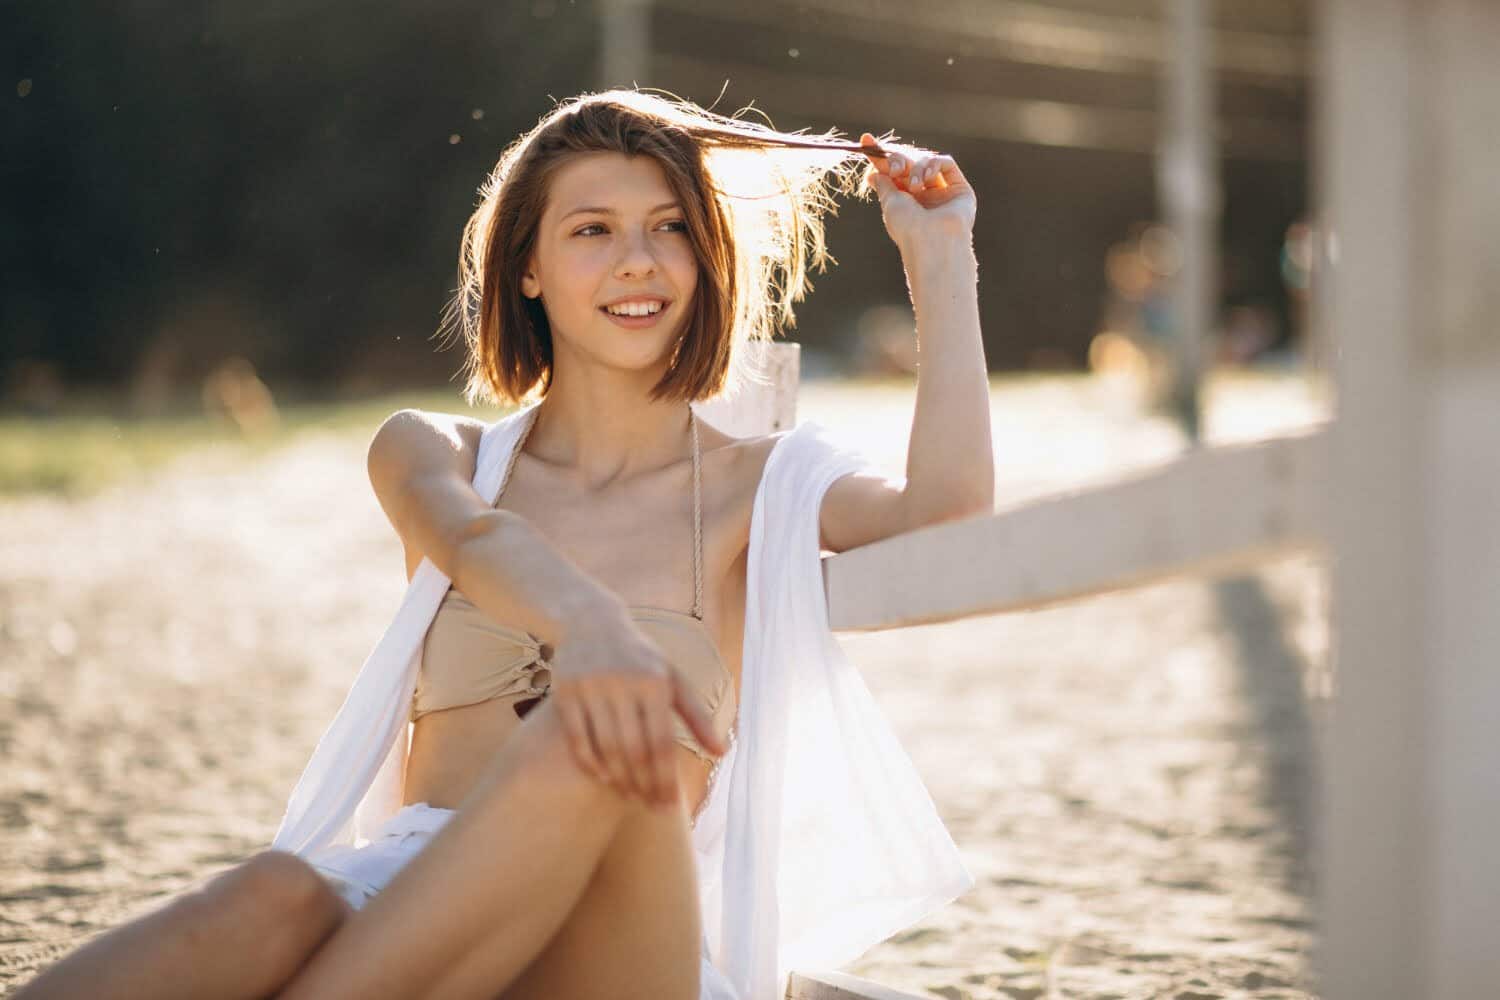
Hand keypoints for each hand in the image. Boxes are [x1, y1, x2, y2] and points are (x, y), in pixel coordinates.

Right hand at [545, 601, 726, 810]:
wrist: (594, 622)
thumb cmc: (642, 658)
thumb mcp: (673, 679)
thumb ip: (697, 716)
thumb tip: (722, 752)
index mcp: (655, 682)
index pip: (662, 742)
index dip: (665, 778)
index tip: (669, 804)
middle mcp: (623, 683)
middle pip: (635, 750)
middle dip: (644, 785)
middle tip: (651, 807)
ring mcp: (592, 687)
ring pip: (606, 748)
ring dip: (619, 779)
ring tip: (630, 796)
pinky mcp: (566, 692)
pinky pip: (577, 738)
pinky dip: (590, 763)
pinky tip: (604, 778)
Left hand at [859, 132, 976, 252]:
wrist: (932, 242)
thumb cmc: (908, 227)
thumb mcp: (889, 202)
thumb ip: (884, 183)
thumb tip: (874, 172)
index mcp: (905, 202)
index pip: (892, 173)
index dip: (879, 157)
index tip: (866, 141)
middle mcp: (923, 196)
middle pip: (908, 164)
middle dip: (898, 160)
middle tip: (894, 169)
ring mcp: (942, 192)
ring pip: (926, 162)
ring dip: (916, 168)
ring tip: (914, 186)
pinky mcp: (960, 189)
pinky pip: (946, 163)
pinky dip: (934, 164)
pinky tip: (928, 178)